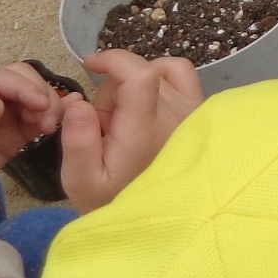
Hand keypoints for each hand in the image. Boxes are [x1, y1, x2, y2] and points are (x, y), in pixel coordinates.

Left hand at [0, 62, 67, 202]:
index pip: (4, 79)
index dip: (25, 86)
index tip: (40, 104)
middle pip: (25, 80)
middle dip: (41, 93)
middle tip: (48, 120)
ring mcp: (5, 117)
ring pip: (36, 97)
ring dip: (50, 106)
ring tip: (51, 127)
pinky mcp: (15, 136)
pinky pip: (38, 120)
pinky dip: (54, 116)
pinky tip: (64, 119)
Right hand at [60, 50, 201, 213]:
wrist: (152, 218)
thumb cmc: (112, 199)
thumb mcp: (82, 179)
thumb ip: (77, 139)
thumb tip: (78, 101)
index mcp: (147, 130)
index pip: (141, 75)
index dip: (114, 60)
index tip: (90, 65)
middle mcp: (178, 116)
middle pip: (141, 75)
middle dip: (113, 91)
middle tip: (105, 127)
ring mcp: (194, 112)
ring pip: (158, 74)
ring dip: (134, 89)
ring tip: (123, 121)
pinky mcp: (200, 112)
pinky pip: (181, 73)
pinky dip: (159, 76)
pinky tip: (143, 98)